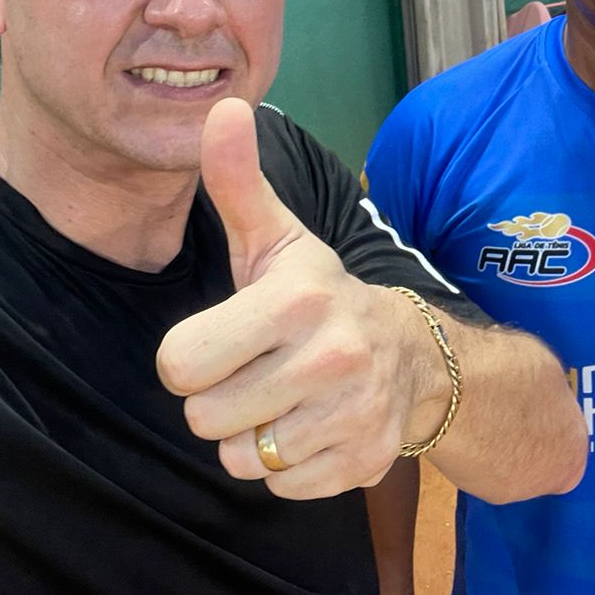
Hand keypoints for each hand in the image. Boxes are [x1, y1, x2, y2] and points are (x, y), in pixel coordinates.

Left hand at [156, 98, 441, 498]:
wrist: (416, 353)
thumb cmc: (320, 296)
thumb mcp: (277, 239)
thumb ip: (238, 181)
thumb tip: (221, 107)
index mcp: (294, 300)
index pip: (177, 363)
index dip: (193, 356)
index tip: (229, 338)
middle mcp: (328, 358)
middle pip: (202, 418)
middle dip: (221, 398)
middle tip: (258, 369)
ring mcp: (350, 415)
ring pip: (238, 458)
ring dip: (253, 435)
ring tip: (285, 398)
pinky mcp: (362, 463)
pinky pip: (279, 487)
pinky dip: (288, 465)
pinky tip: (313, 426)